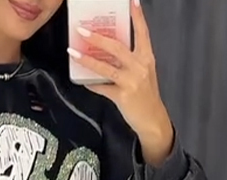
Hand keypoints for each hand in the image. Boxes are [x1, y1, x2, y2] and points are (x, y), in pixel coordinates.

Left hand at [69, 0, 173, 166]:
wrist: (153, 121)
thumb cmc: (146, 97)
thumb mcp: (144, 74)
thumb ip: (130, 62)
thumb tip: (108, 53)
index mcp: (147, 58)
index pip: (142, 32)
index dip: (137, 16)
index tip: (132, 1)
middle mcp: (140, 66)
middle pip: (117, 47)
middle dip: (98, 37)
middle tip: (82, 30)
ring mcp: (131, 81)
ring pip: (105, 67)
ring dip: (87, 59)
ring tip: (73, 52)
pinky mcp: (122, 96)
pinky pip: (102, 87)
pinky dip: (91, 83)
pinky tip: (82, 80)